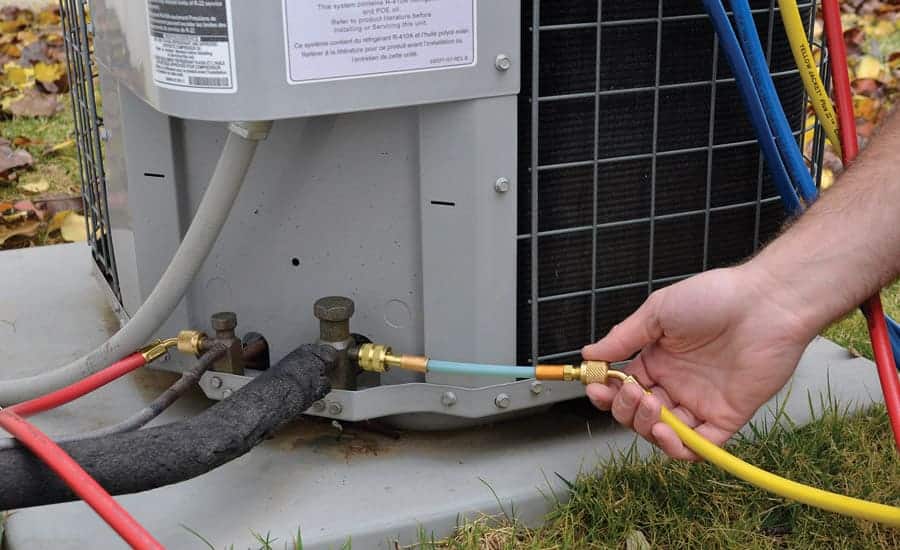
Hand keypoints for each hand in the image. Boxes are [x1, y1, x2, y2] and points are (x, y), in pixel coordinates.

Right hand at [583, 266, 813, 460]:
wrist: (765, 304)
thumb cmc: (715, 298)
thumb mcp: (658, 311)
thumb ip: (624, 337)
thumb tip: (589, 354)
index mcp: (658, 360)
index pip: (624, 387)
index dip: (607, 392)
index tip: (595, 385)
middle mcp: (676, 384)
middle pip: (638, 414)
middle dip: (625, 408)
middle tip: (631, 391)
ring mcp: (700, 402)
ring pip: (663, 433)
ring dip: (647, 427)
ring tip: (651, 405)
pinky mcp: (725, 417)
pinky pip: (699, 446)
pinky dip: (678, 448)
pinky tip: (666, 432)